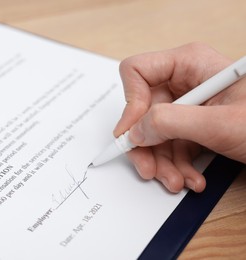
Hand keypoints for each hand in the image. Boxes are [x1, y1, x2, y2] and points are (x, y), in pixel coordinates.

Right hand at [115, 42, 245, 192]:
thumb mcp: (220, 123)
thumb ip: (172, 123)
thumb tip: (136, 130)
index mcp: (189, 64)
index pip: (138, 72)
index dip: (130, 103)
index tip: (132, 133)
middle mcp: (184, 81)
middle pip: (143, 111)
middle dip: (146, 145)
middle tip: (148, 168)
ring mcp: (188, 105)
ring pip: (154, 133)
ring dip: (162, 162)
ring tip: (176, 180)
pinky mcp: (193, 125)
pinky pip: (171, 144)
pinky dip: (177, 165)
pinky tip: (190, 178)